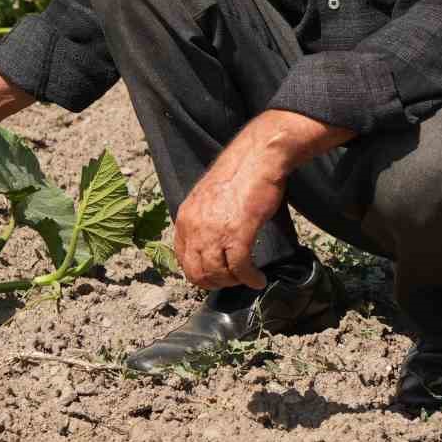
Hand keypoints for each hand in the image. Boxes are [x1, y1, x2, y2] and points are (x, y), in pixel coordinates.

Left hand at [172, 109, 354, 290]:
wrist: (257, 159)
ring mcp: (215, 232)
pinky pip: (240, 268)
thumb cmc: (237, 175)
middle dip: (215, 282)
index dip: (200, 273)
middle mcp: (195, 227)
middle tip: (231, 280)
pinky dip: (250, 278)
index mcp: (185, 217)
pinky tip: (258, 279)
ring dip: (234, 282)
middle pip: (197, 273)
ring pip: (218, 274)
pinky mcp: (238, 234)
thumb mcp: (207, 198)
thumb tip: (208, 244)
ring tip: (247, 278)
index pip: (183, 259)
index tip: (215, 274)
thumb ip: (202, 220)